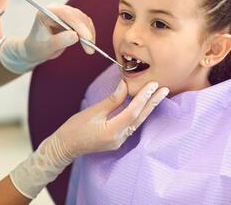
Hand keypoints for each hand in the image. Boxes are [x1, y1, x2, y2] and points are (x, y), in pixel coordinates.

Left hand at [0, 4, 95, 73]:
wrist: (35, 50)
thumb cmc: (37, 48)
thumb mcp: (47, 48)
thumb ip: (60, 41)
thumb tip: (75, 36)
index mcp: (46, 12)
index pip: (66, 14)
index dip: (79, 26)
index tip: (87, 40)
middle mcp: (57, 9)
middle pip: (77, 16)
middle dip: (85, 32)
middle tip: (90, 49)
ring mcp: (65, 13)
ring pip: (83, 19)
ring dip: (89, 33)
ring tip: (90, 50)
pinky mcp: (71, 19)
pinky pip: (85, 24)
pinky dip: (89, 33)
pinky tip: (90, 44)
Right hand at [10, 80, 168, 198]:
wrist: (65, 146)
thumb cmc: (75, 128)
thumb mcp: (93, 111)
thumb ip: (112, 100)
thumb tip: (125, 85)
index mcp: (112, 131)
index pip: (133, 111)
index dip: (144, 97)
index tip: (153, 84)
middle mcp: (119, 139)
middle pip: (140, 118)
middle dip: (153, 102)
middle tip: (165, 89)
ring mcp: (119, 141)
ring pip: (138, 122)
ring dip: (148, 108)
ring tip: (158, 95)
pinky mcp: (117, 140)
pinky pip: (131, 125)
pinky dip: (138, 114)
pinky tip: (144, 105)